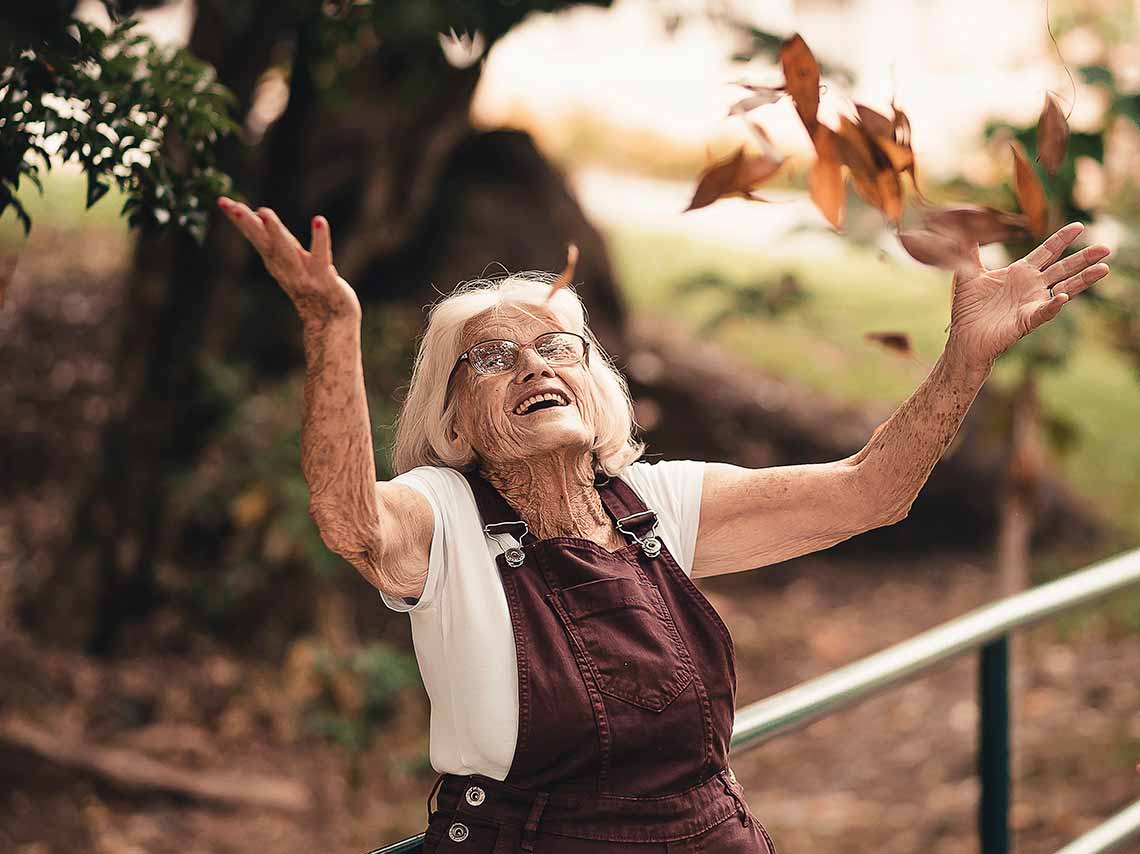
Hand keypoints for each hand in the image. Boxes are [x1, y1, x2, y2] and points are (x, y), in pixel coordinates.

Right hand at [217, 197, 360, 326]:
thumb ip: (278, 241)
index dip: (240, 220)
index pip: (255, 237)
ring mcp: (304, 275)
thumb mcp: (290, 263)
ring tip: (265, 212)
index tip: (223, 201)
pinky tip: (319, 220)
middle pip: (264, 243)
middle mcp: (286, 268)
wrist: (332, 322)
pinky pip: (321, 256)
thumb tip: (260, 214)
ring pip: (286, 251)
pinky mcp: (325, 279)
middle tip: (232, 206)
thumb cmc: (311, 287)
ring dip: (275, 232)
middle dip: (248, 224)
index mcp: (276, 262)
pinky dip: (320, 239)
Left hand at [947, 222, 1109, 369]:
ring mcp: (1032, 304)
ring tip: (1104, 269)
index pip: (1047, 252)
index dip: (1062, 239)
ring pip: (1064, 289)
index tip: (1079, 226)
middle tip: (1107, 247)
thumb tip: (965, 227)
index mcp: (1020, 273)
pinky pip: (1044, 312)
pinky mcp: (1026, 321)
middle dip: (1084, 258)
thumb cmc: (968, 309)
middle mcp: (1031, 287)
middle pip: (1063, 268)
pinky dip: (1053, 305)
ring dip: (1083, 280)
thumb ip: (970, 251)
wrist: (963, 338)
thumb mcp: (968, 275)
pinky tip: (1063, 297)